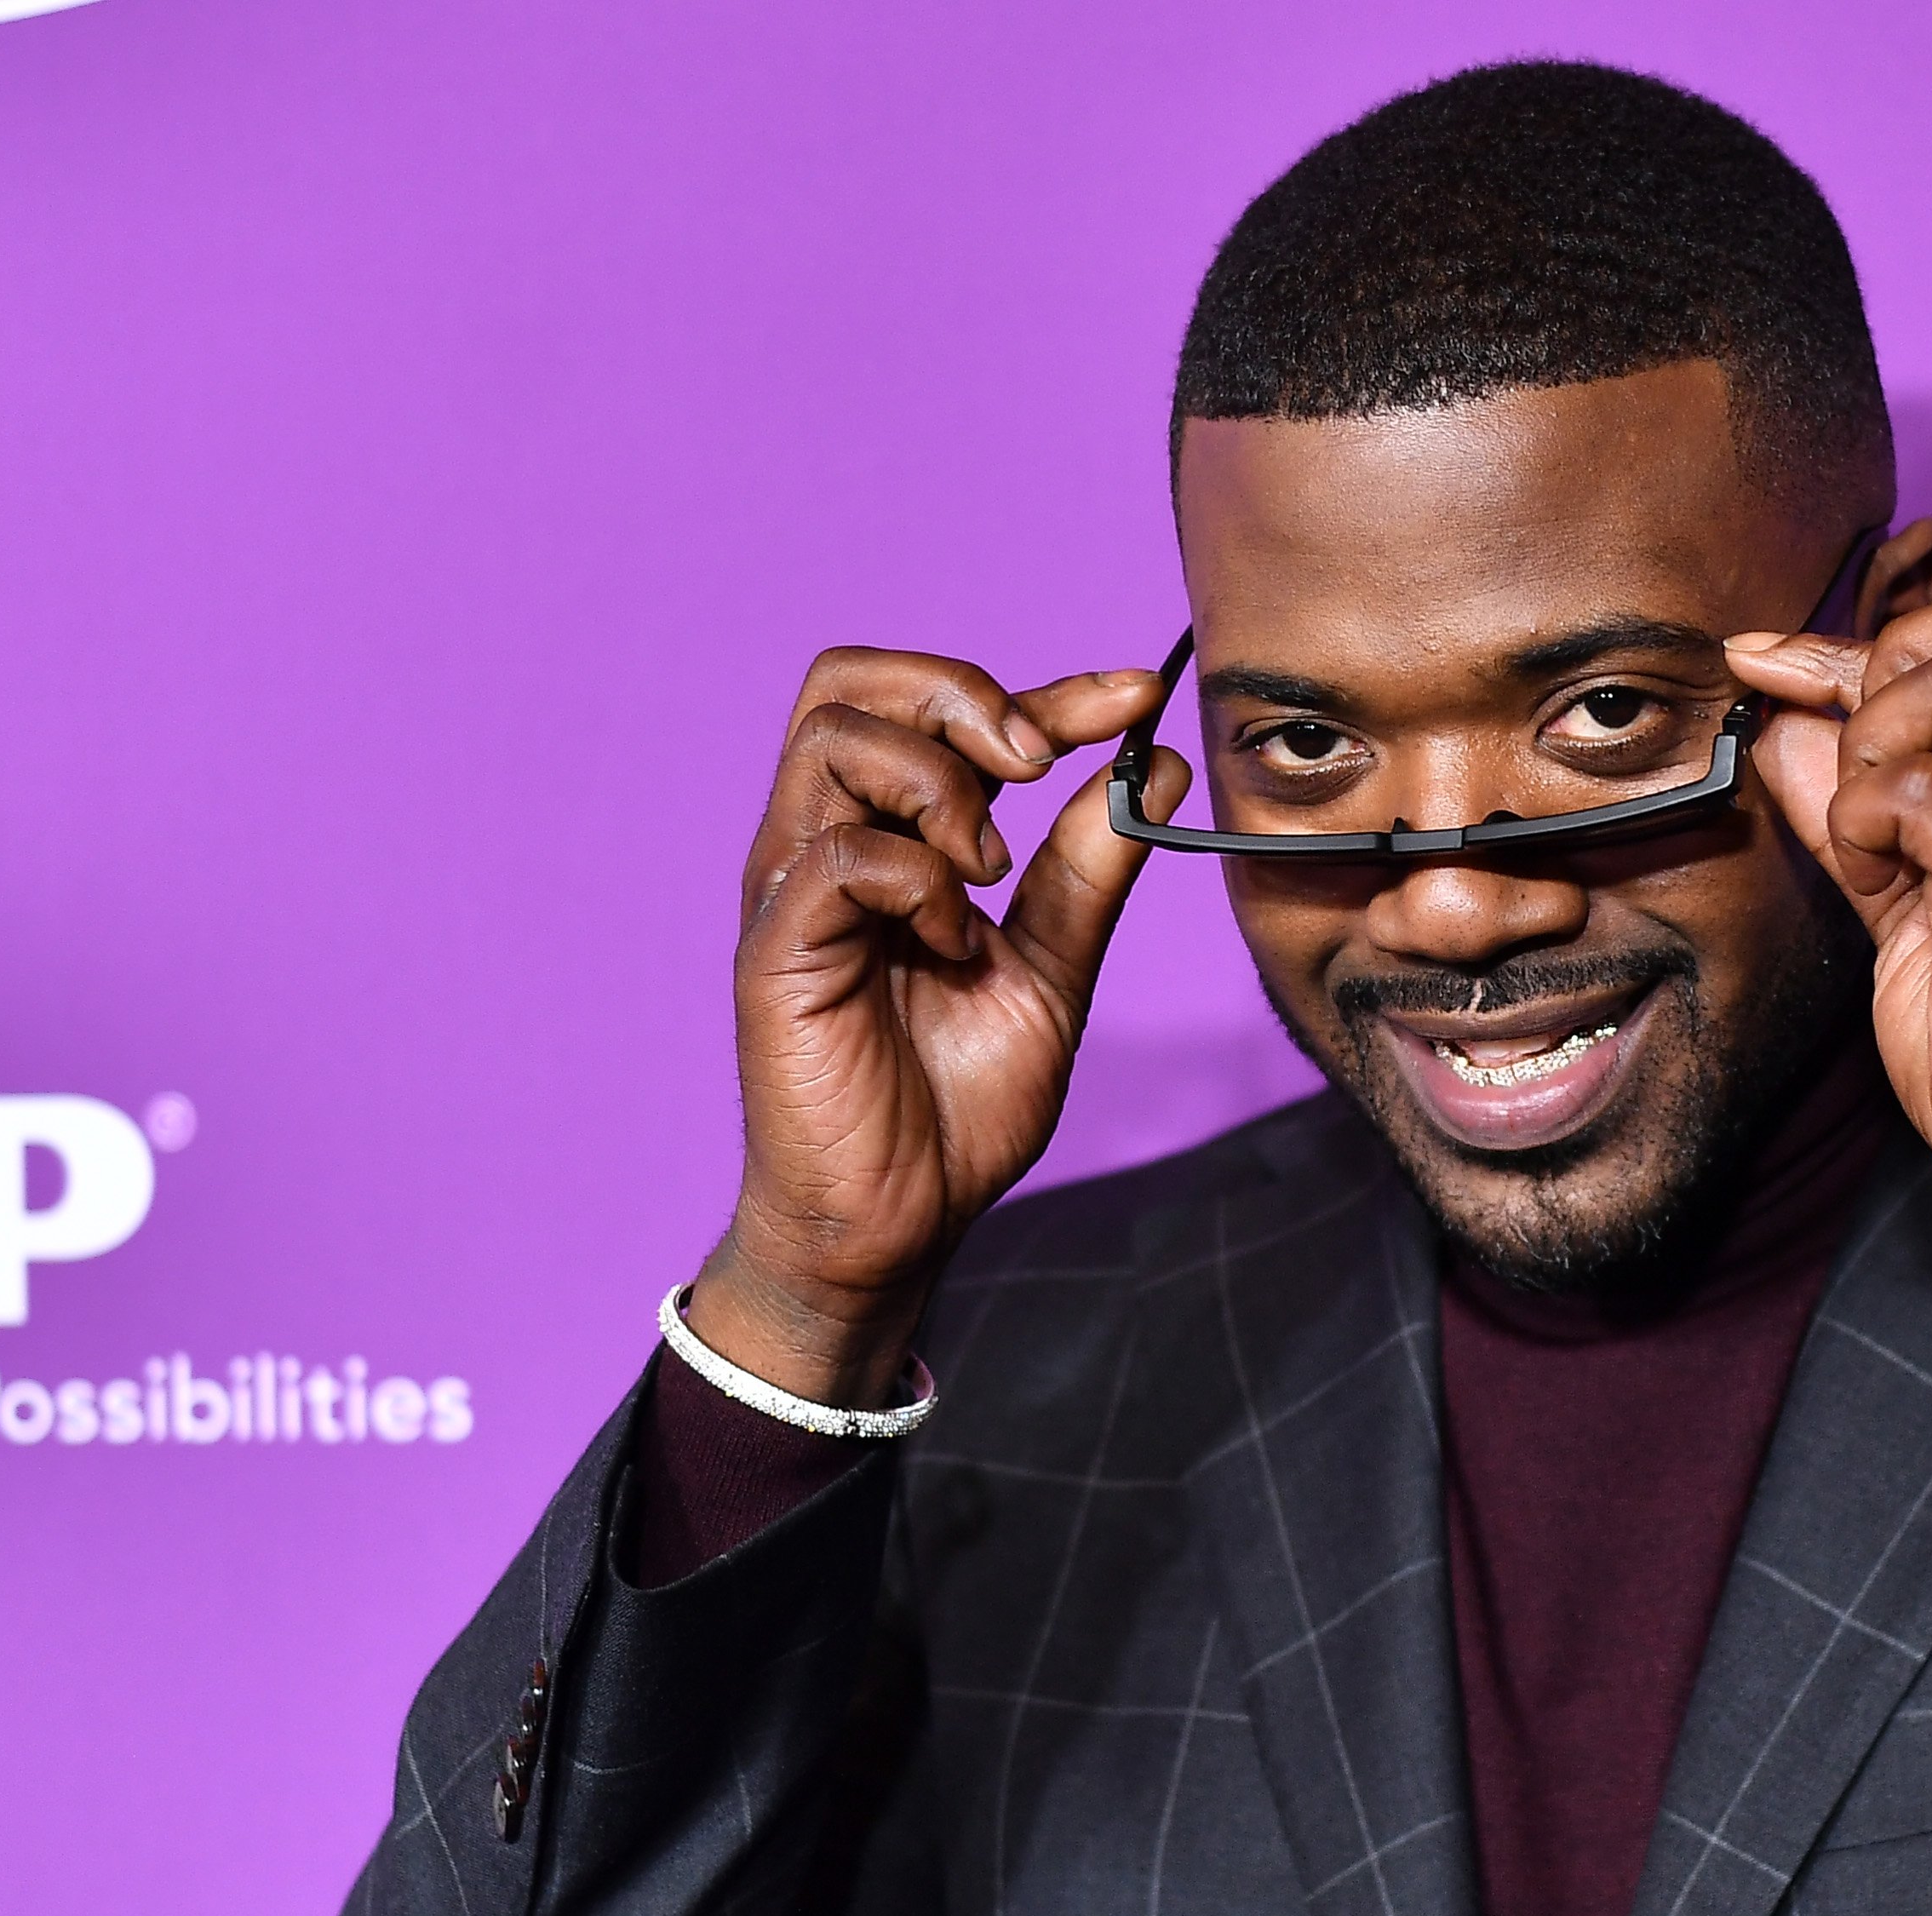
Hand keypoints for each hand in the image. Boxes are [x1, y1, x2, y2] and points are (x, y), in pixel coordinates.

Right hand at [689, 651, 1188, 1406]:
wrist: (903, 1220)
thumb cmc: (956, 1105)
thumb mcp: (1051, 968)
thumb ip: (1087, 870)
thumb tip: (1155, 767)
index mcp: (890, 838)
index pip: (942, 710)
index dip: (1048, 691)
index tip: (1136, 699)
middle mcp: (828, 844)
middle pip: (853, 680)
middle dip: (963, 697)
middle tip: (1037, 765)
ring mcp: (794, 890)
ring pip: (834, 738)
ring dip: (939, 785)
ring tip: (988, 874)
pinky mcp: (776, 949)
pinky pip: (835, 855)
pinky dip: (917, 878)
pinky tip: (953, 943)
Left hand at [1726, 586, 1931, 1315]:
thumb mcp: (1928, 907)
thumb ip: (1868, 811)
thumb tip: (1785, 726)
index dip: (1876, 634)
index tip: (1778, 666)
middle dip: (1884, 667)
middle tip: (1849, 772)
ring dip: (1873, 741)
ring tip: (1867, 840)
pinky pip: (1922, 789)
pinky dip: (1864, 813)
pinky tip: (1868, 875)